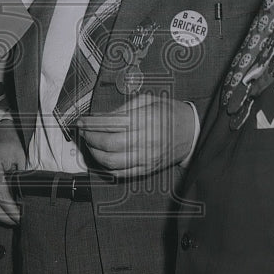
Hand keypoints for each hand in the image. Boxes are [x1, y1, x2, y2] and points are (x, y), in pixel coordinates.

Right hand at [0, 123, 26, 225]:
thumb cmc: (12, 143)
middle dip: (4, 218)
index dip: (12, 210)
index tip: (23, 217)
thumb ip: (22, 177)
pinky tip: (1, 213)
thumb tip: (26, 200)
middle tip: (18, 223)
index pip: (1, 196)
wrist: (1, 132)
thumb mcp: (21, 156)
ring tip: (11, 220)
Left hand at [76, 93, 196, 178]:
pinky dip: (106, 166)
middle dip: (90, 138)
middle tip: (84, 132)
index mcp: (146, 119)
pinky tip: (102, 156)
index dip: (91, 123)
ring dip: (95, 153)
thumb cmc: (169, 112)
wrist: (192, 133)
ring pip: (111, 161)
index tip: (81, 121)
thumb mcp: (148, 100)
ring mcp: (146, 158)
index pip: (110, 124)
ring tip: (90, 144)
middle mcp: (146, 140)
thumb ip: (123, 108)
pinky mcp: (147, 169)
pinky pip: (120, 173)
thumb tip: (99, 117)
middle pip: (108, 144)